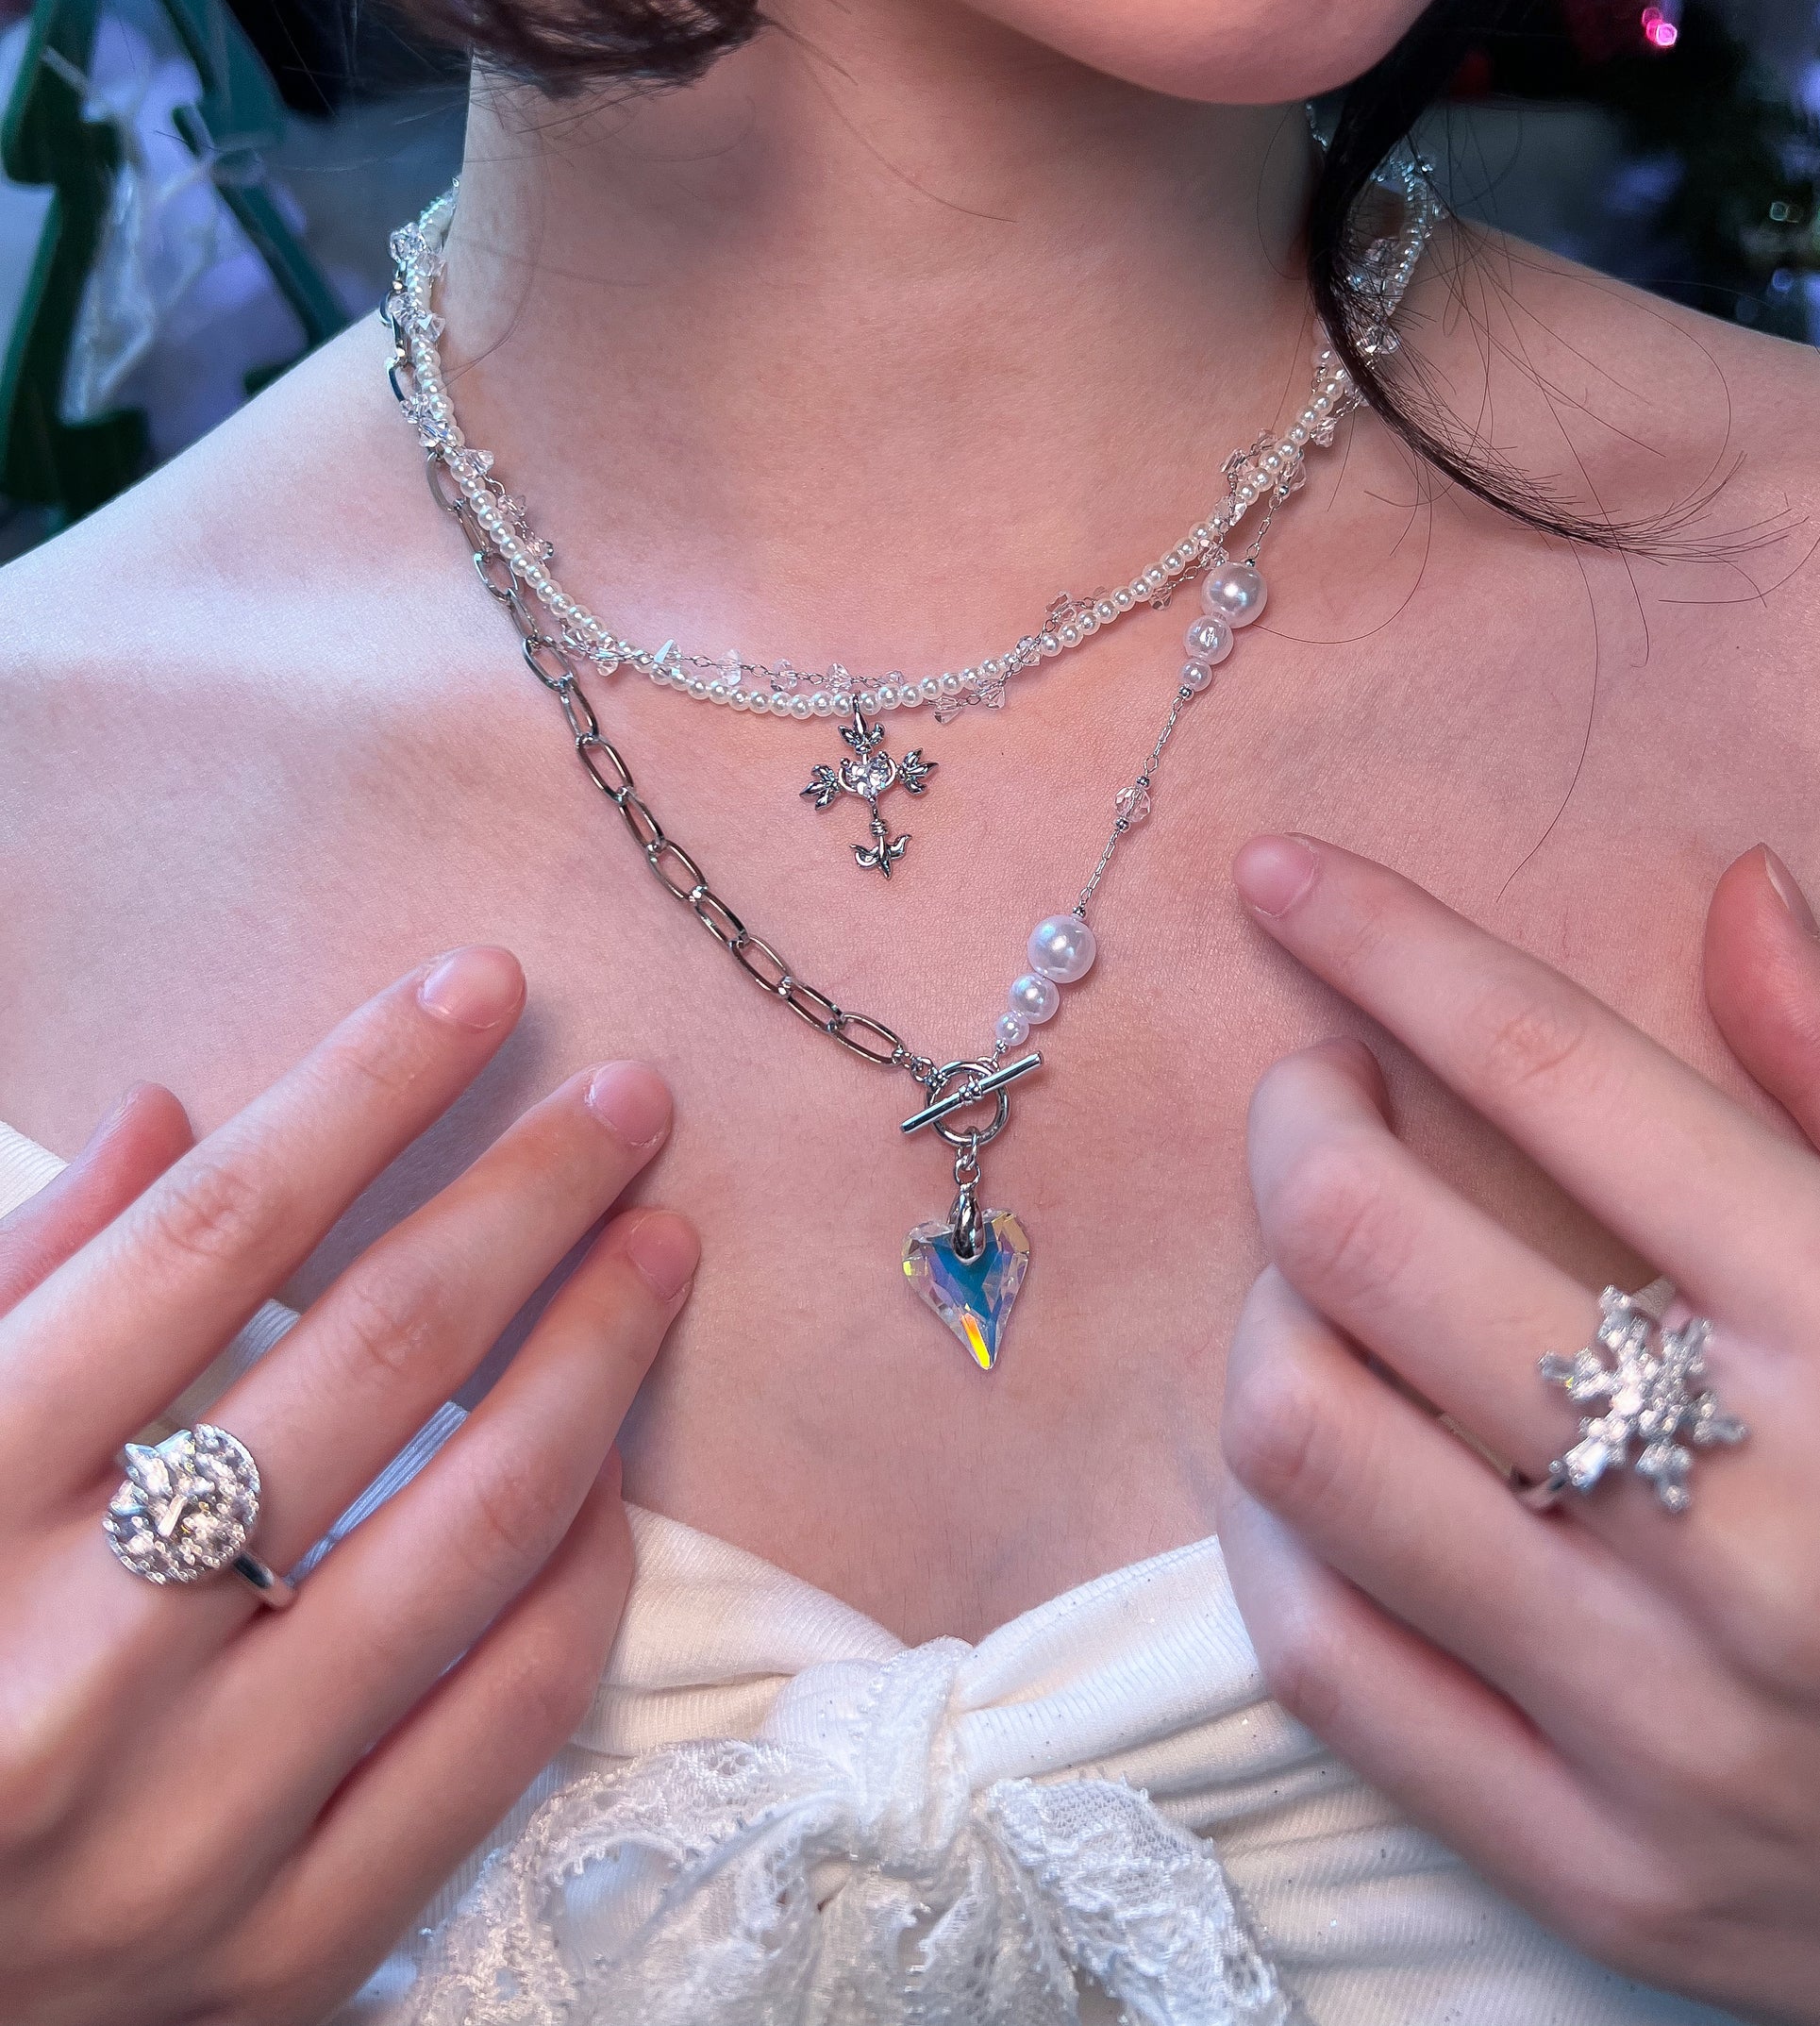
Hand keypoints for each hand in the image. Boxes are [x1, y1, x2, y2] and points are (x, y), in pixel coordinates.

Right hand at [0, 950, 696, 2025]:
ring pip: (474, 1533)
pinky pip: (501, 1728)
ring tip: (659, 1248)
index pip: (204, 1241)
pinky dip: (580, 1577)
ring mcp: (193, 1825)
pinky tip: (608, 1471)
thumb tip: (186, 1117)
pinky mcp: (286, 1949)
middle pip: (372, 1359)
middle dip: (524, 1198)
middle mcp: (76, 1666)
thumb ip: (22, 1282)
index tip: (477, 986)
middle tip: (629, 1098)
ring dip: (596, 1358)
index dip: (359, 1088)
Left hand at [1218, 838, 1819, 2025]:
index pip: (1555, 1067)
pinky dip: (1273, 1525)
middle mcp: (1751, 1515)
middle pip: (1370, 1241)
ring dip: (1267, 1314)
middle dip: (1297, 1122)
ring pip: (1308, 1437)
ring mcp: (1662, 1713)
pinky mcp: (1600, 1866)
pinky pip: (1324, 1656)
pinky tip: (1317, 1459)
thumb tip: (1738, 894)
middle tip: (1322, 1096)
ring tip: (1322, 1280)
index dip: (1390, 943)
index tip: (1283, 876)